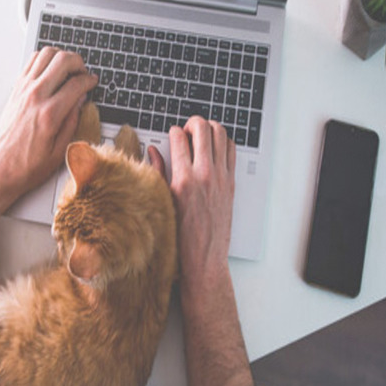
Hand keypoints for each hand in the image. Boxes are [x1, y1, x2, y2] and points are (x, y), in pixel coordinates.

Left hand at [0, 47, 97, 208]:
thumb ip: (73, 122)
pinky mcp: (16, 89)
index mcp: (50, 114)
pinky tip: (51, 72)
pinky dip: (45, 60)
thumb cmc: (28, 164)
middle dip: (78, 62)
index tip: (93, 82)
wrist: (1, 167)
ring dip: (61, 57)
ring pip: (46, 54)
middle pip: (62, 60)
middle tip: (83, 73)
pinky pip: (32, 61)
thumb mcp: (60, 150)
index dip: (89, 80)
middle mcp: (36, 97)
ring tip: (68, 70)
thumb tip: (81, 101)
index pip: (76, 84)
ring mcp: (24, 90)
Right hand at [149, 117, 250, 385]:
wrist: (203, 262)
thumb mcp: (161, 205)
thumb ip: (157, 174)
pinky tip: (215, 148)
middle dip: (193, 123)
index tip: (171, 136)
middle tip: (188, 129)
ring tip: (201, 135)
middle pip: (203, 129)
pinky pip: (231, 152)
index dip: (173, 132)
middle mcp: (204, 176)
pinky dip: (224, 143)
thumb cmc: (178, 239)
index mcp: (182, 181)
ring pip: (221, 135)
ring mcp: (221, 179)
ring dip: (210, 129)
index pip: (179, 137)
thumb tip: (154, 151)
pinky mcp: (231, 185)